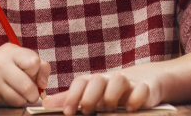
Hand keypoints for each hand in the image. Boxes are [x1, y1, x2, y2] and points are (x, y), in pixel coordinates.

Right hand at [0, 43, 49, 106]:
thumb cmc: (8, 64)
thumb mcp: (22, 56)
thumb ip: (40, 66)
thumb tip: (42, 85)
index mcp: (10, 52)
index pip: (34, 63)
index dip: (37, 71)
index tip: (33, 73)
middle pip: (27, 87)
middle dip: (34, 93)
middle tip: (32, 92)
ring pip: (19, 100)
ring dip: (25, 99)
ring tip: (22, 94)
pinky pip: (10, 104)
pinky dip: (15, 102)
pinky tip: (12, 95)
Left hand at [44, 72, 163, 114]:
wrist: (145, 80)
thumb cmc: (112, 91)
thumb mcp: (91, 95)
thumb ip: (69, 100)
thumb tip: (45, 103)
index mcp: (95, 82)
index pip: (81, 82)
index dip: (72, 96)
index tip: (69, 113)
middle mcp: (110, 79)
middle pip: (97, 79)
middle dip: (90, 96)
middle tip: (88, 111)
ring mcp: (129, 82)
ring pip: (119, 80)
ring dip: (111, 96)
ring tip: (109, 109)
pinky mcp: (145, 88)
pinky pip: (141, 89)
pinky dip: (135, 98)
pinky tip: (130, 108)